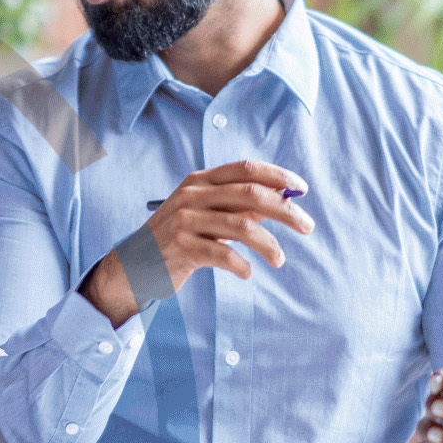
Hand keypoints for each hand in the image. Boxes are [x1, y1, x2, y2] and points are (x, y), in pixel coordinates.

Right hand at [79, 161, 311, 326]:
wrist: (135, 265)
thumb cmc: (178, 238)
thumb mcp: (207, 215)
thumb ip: (239, 207)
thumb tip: (283, 202)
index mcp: (201, 181)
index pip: (246, 169)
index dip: (278, 176)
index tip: (302, 189)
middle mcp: (192, 195)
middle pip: (250, 194)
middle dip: (285, 210)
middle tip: (307, 226)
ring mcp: (184, 221)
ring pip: (241, 227)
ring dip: (269, 245)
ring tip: (280, 259)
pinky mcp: (181, 248)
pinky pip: (223, 255)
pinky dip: (242, 265)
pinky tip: (248, 273)